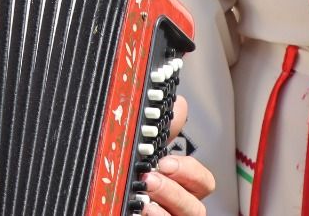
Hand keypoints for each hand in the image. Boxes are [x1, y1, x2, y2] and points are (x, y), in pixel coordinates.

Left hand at [141, 95, 215, 215]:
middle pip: (196, 205)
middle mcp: (179, 208)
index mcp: (181, 187)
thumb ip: (164, 134)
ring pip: (186, 215)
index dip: (189, 171)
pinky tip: (141, 209)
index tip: (165, 160)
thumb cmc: (130, 182)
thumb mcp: (145, 155)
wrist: (105, 202)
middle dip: (174, 189)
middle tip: (152, 175)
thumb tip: (180, 104)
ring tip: (144, 191)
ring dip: (166, 201)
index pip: (202, 181)